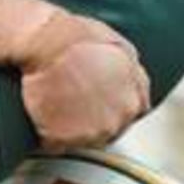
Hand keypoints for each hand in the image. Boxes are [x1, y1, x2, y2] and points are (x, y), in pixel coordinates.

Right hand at [16, 11, 149, 149]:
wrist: (46, 42)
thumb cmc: (79, 38)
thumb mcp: (122, 48)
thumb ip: (135, 77)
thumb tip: (139, 91)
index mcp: (132, 103)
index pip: (128, 118)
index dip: (111, 107)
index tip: (98, 101)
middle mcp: (114, 123)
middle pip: (106, 132)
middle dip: (92, 118)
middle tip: (74, 99)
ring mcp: (87, 134)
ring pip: (81, 141)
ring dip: (71, 129)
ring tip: (58, 104)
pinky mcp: (60, 139)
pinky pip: (54, 145)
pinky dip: (48, 135)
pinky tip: (44, 115)